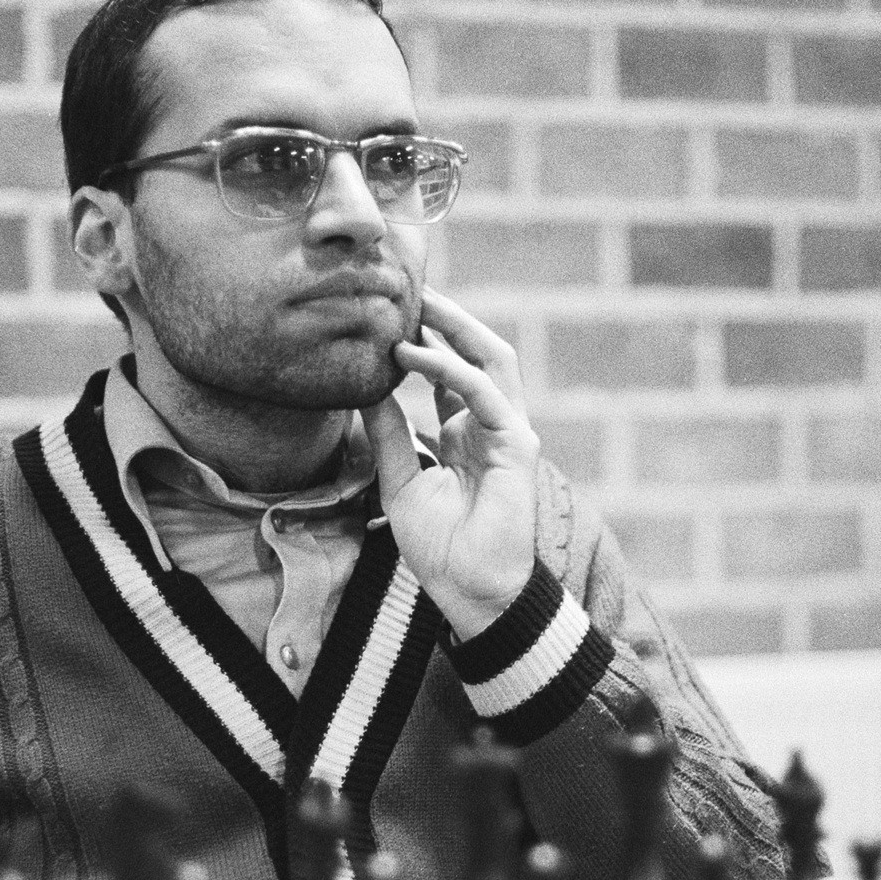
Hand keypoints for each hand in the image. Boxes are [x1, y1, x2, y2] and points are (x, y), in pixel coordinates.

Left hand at [360, 288, 538, 640]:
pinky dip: (448, 370)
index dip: (425, 341)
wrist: (471, 589)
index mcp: (466, 433)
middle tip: (406, 290)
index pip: (451, 372)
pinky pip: (483, 393)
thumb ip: (387, 433)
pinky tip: (413, 356)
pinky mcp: (516, 445)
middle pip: (477, 354)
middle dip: (446, 319)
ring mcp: (508, 433)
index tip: (388, 314)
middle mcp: (490, 426)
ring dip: (454, 328)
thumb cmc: (440, 547)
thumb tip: (363, 390)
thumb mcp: (399, 480)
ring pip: (490, 360)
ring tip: (416, 304)